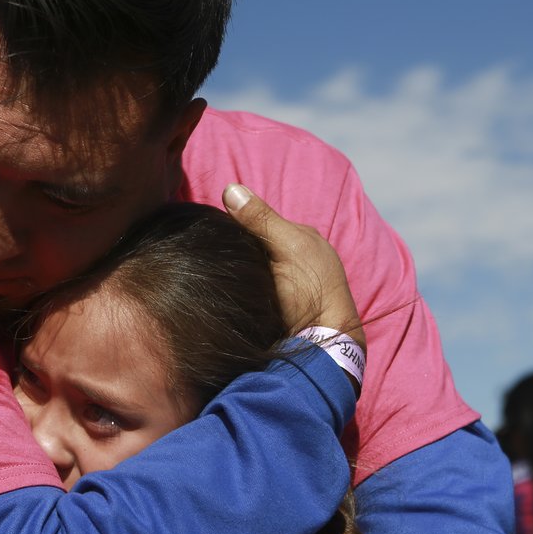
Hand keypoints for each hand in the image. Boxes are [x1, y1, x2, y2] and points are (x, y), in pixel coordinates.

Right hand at [222, 184, 364, 351]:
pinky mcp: (272, 306)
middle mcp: (293, 257)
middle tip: (210, 256)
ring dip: (231, 270)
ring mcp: (283, 283)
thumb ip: (261, 220)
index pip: (258, 222)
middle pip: (251, 245)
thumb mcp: (288, 247)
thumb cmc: (312, 291)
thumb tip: (231, 189)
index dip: (234, 225)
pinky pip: (246, 289)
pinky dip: (235, 287)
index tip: (212, 231)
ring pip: (247, 268)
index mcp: (300, 237)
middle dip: (232, 249)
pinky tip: (223, 289)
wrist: (322, 344)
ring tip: (210, 271)